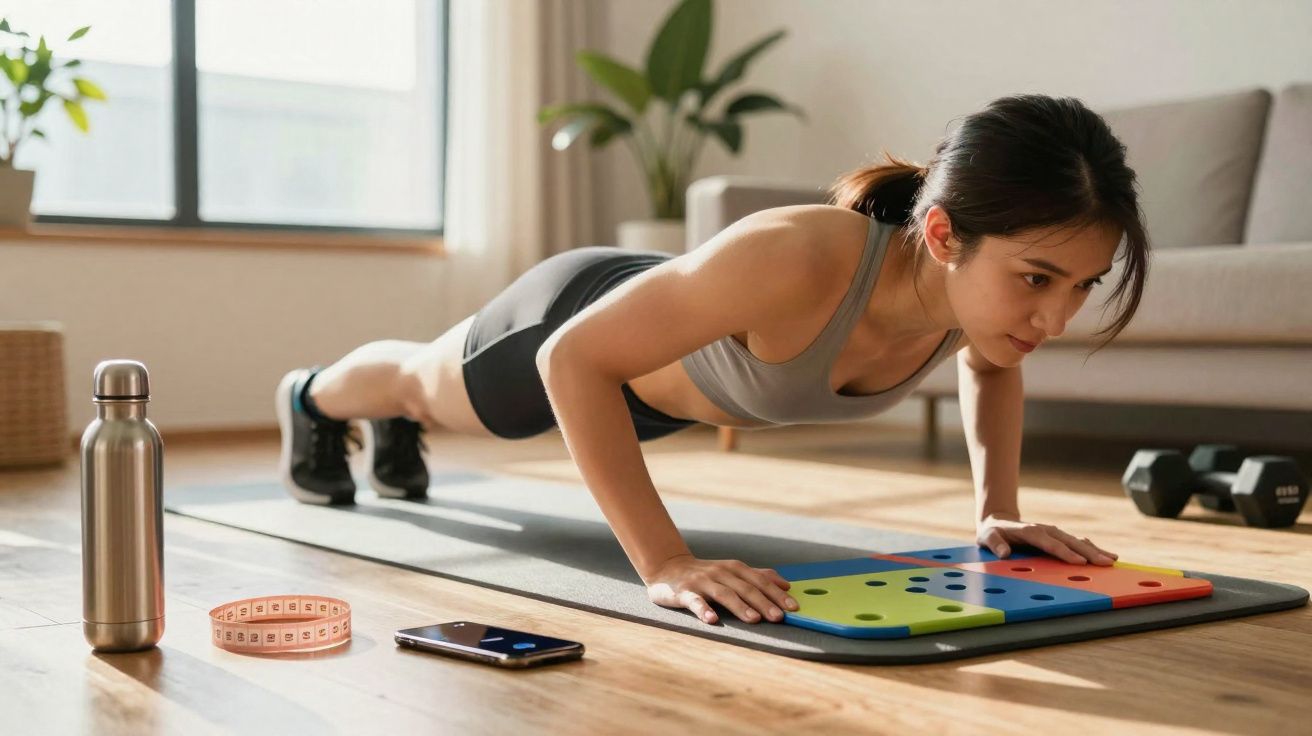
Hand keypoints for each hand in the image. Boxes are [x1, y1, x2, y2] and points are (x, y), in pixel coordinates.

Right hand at [643, 553, 798, 624]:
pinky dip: (704, 609)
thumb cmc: (706, 574)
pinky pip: (695, 601)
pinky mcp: (683, 592)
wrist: (667, 568)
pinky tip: (712, 620)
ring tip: (754, 619)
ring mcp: (701, 582)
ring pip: (724, 593)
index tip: (793, 608)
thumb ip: (758, 576)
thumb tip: (787, 584)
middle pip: (745, 587)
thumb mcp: (732, 572)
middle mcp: (720, 572)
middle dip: (764, 602)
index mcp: (734, 568)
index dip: (777, 594)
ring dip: (740, 606)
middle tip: (779, 617)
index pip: (760, 580)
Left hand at [976, 513, 1118, 564]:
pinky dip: (1092, 548)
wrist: (998, 521)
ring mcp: (1054, 533)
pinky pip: (1077, 543)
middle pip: (1069, 541)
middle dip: (1088, 552)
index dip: (1064, 552)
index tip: (1079, 562)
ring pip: (1077, 541)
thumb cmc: (992, 533)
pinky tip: (1107, 554)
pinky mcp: (1058, 537)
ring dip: (1095, 550)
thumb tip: (1004, 553)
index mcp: (1030, 531)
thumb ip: (995, 543)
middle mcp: (1045, 530)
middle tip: (1106, 563)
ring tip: (1112, 559)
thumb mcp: (986, 537)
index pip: (1049, 542)